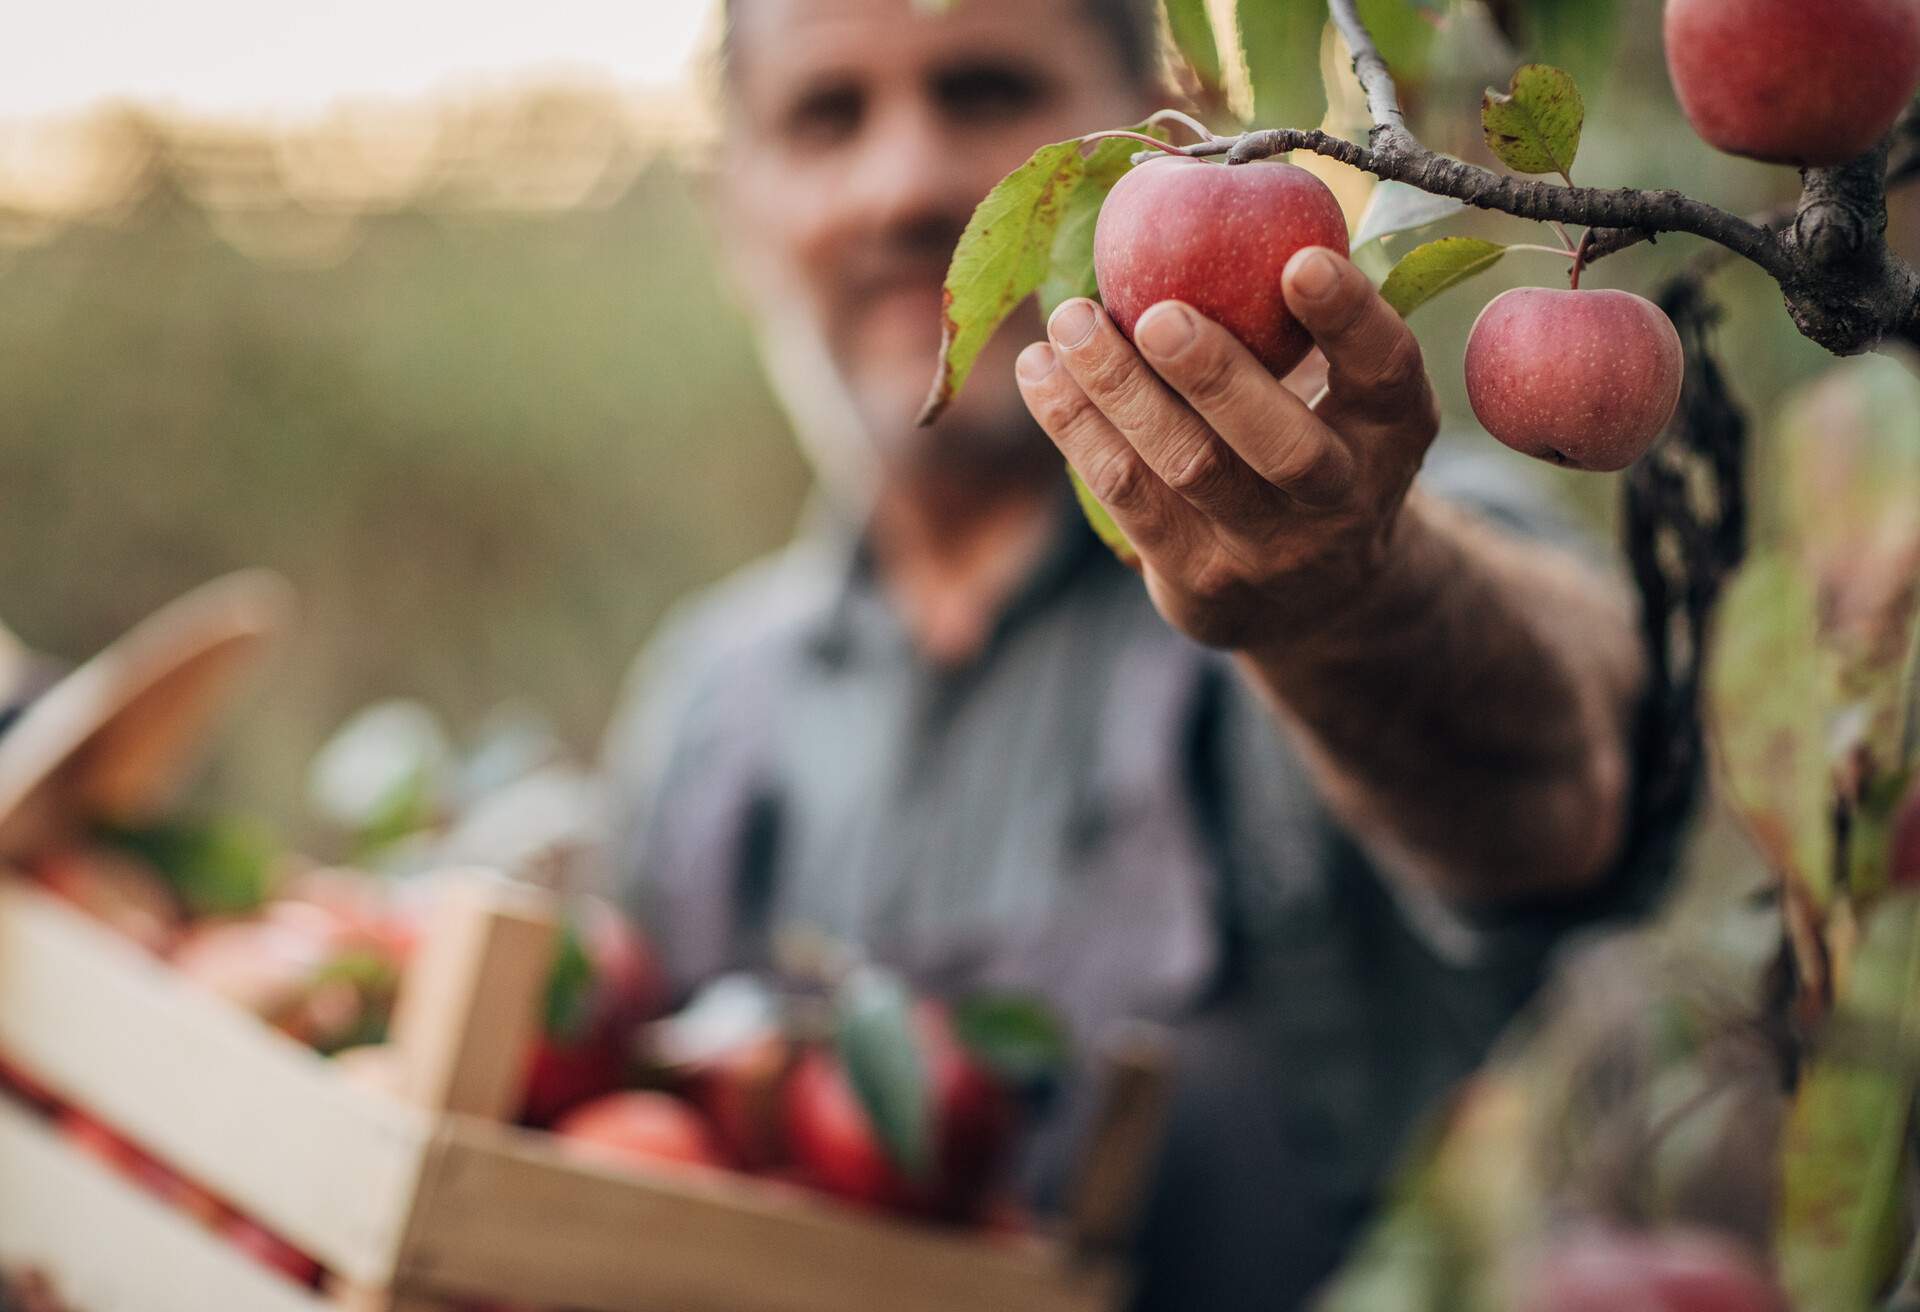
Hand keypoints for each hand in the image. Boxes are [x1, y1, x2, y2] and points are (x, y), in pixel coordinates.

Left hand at [1015, 247, 1439, 654]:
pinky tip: (1042, 371)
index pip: (1385, 372)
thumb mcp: (1341, 390)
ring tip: (1068, 321)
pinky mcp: (1200, 584)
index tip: (1301, 259)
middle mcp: (1343, 499)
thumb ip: (1295, 319)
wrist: (1312, 598)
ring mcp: (1270, 552)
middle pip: (1282, 446)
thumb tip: (1202, 188)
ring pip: (1187, 470)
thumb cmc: (1312, 439)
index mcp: (1392, 431)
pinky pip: (1127, 497)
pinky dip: (1076, 427)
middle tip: (1157, 314)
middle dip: (1216, 377)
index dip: (1349, 319)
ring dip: (1117, 390)